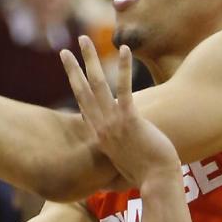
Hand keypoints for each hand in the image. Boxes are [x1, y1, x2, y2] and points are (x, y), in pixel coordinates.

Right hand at [61, 36, 180, 188]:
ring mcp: (113, 123)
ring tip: (84, 39)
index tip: (70, 74)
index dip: (75, 88)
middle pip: (82, 91)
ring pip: (97, 85)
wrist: (157, 182)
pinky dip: (123, 67)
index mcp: (99, 137)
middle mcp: (101, 128)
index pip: (83, 107)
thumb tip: (108, 183)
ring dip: (90, 59)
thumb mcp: (123, 171)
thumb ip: (114, 168)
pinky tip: (124, 49)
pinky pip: (124, 88)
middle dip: (73, 68)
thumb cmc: (145, 178)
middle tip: (65, 49)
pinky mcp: (130, 119)